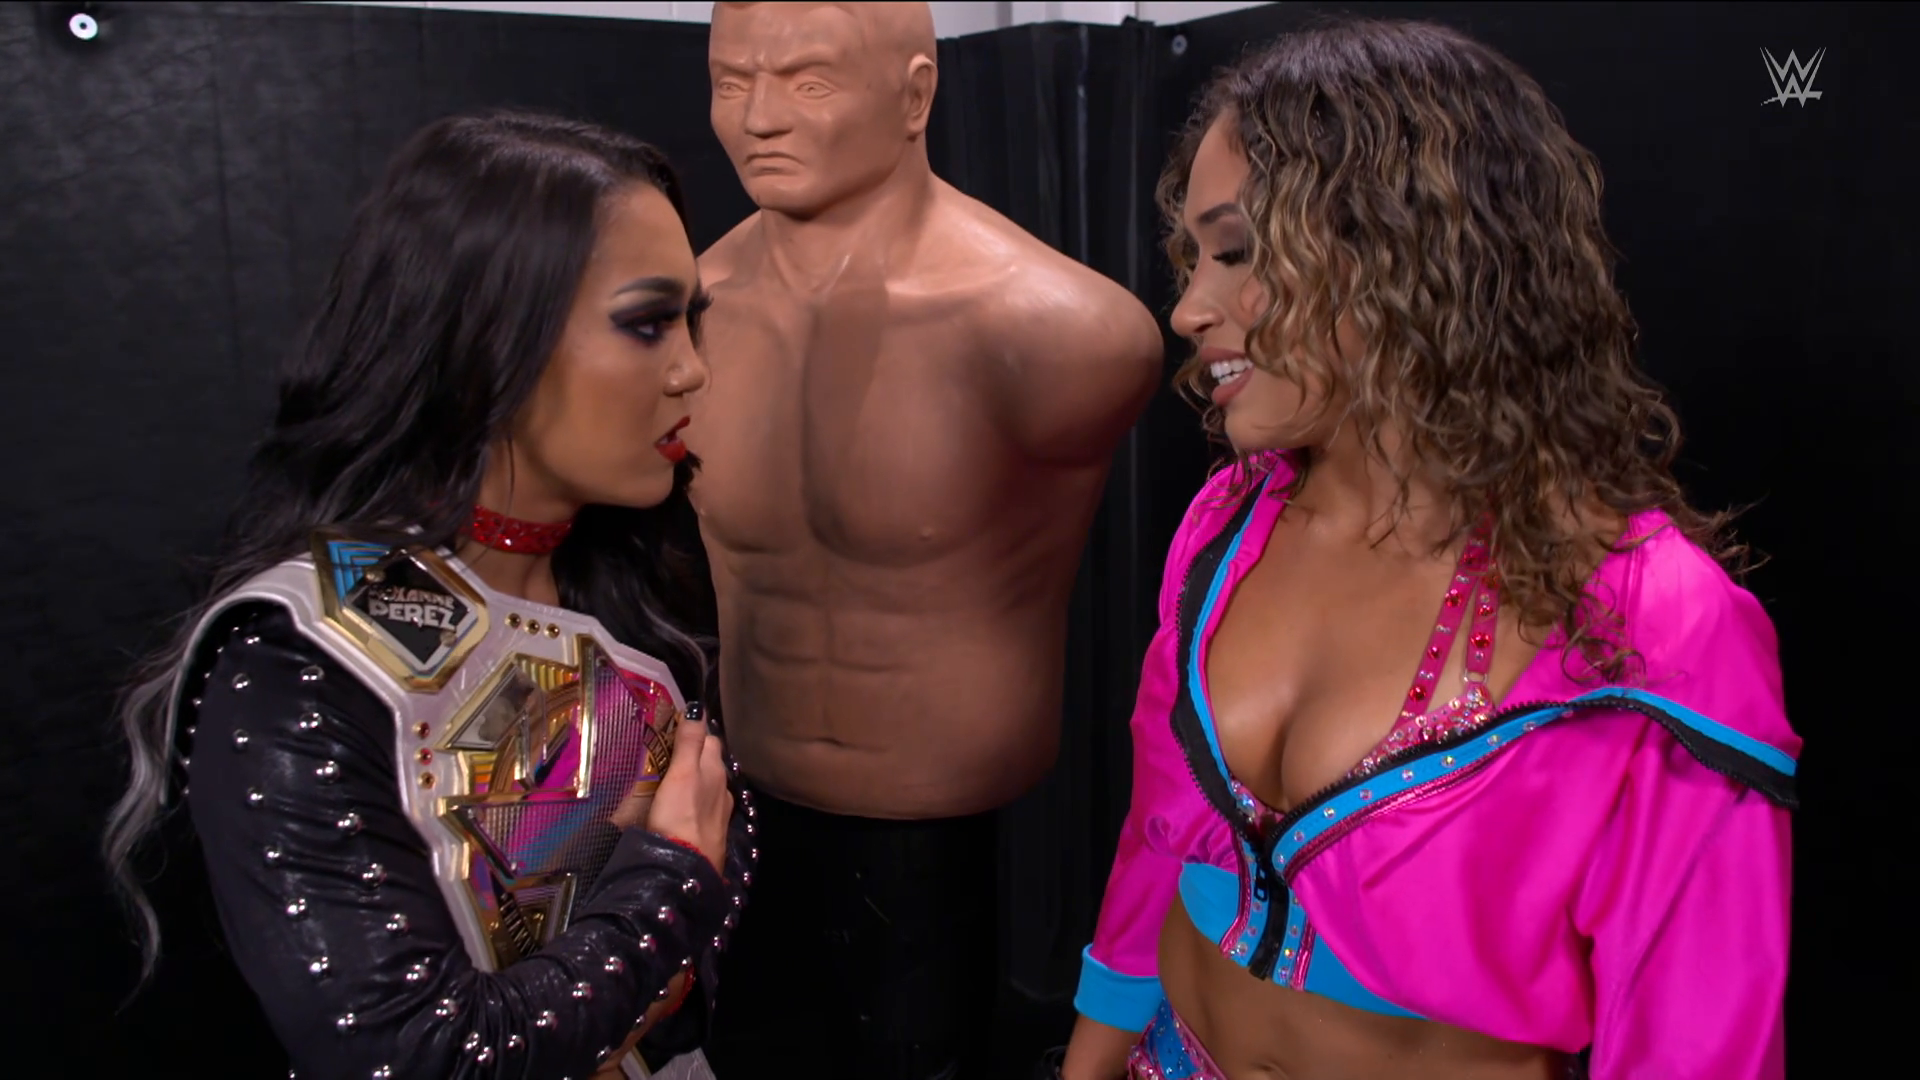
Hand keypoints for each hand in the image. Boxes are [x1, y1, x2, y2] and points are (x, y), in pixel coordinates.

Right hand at [645, 706, 731, 874]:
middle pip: (711, 763)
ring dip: (696, 779)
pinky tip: (682, 807)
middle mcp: (723, 788)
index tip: (677, 728)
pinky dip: (694, 801)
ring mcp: (720, 813)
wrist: (687, 866)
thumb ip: (690, 741)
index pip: (710, 739)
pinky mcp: (711, 833)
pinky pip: (704, 807)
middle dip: (696, 755)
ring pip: (709, 786)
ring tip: (674, 778)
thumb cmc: (681, 815)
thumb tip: (698, 708)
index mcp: (715, 770)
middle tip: (670, 752)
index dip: (695, 731)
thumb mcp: (682, 772)